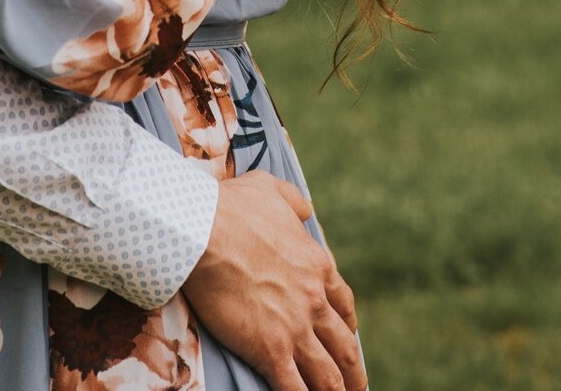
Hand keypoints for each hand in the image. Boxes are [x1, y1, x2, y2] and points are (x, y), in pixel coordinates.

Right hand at [184, 172, 364, 390]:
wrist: (204, 230)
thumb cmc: (232, 207)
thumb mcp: (272, 190)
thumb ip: (294, 202)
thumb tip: (305, 209)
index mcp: (317, 264)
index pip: (343, 303)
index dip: (348, 326)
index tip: (349, 337)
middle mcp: (313, 300)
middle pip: (343, 345)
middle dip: (352, 371)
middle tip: (356, 385)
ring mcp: (294, 328)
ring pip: (326, 374)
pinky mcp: (270, 350)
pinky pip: (295, 389)